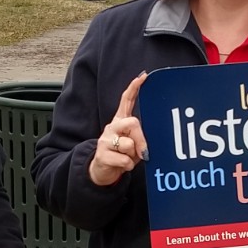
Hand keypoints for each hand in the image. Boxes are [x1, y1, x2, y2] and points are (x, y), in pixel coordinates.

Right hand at [88, 71, 149, 186]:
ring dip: (133, 156)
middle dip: (141, 139)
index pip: (126, 100)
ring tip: (127, 158)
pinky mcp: (102, 154)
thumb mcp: (134, 145)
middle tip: (143, 152)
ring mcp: (105, 140)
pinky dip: (127, 166)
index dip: (134, 88)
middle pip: (132, 123)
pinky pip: (124, 160)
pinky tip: (122, 165)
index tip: (143, 76)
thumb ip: (140, 138)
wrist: (102, 171)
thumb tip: (146, 145)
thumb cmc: (121, 155)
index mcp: (120, 121)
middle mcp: (112, 127)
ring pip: (128, 144)